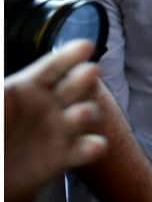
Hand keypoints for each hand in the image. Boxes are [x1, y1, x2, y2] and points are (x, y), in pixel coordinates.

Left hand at [4, 39, 106, 201]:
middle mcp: (49, 105)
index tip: (86, 46)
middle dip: (84, 78)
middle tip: (90, 72)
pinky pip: (87, 149)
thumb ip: (3, 98)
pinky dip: (93, 147)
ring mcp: (60, 129)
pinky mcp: (66, 156)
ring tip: (81, 114)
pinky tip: (93, 146)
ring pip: (85, 114)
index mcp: (27, 88)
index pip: (51, 67)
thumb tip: (7, 90)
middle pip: (76, 84)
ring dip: (88, 113)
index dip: (69, 56)